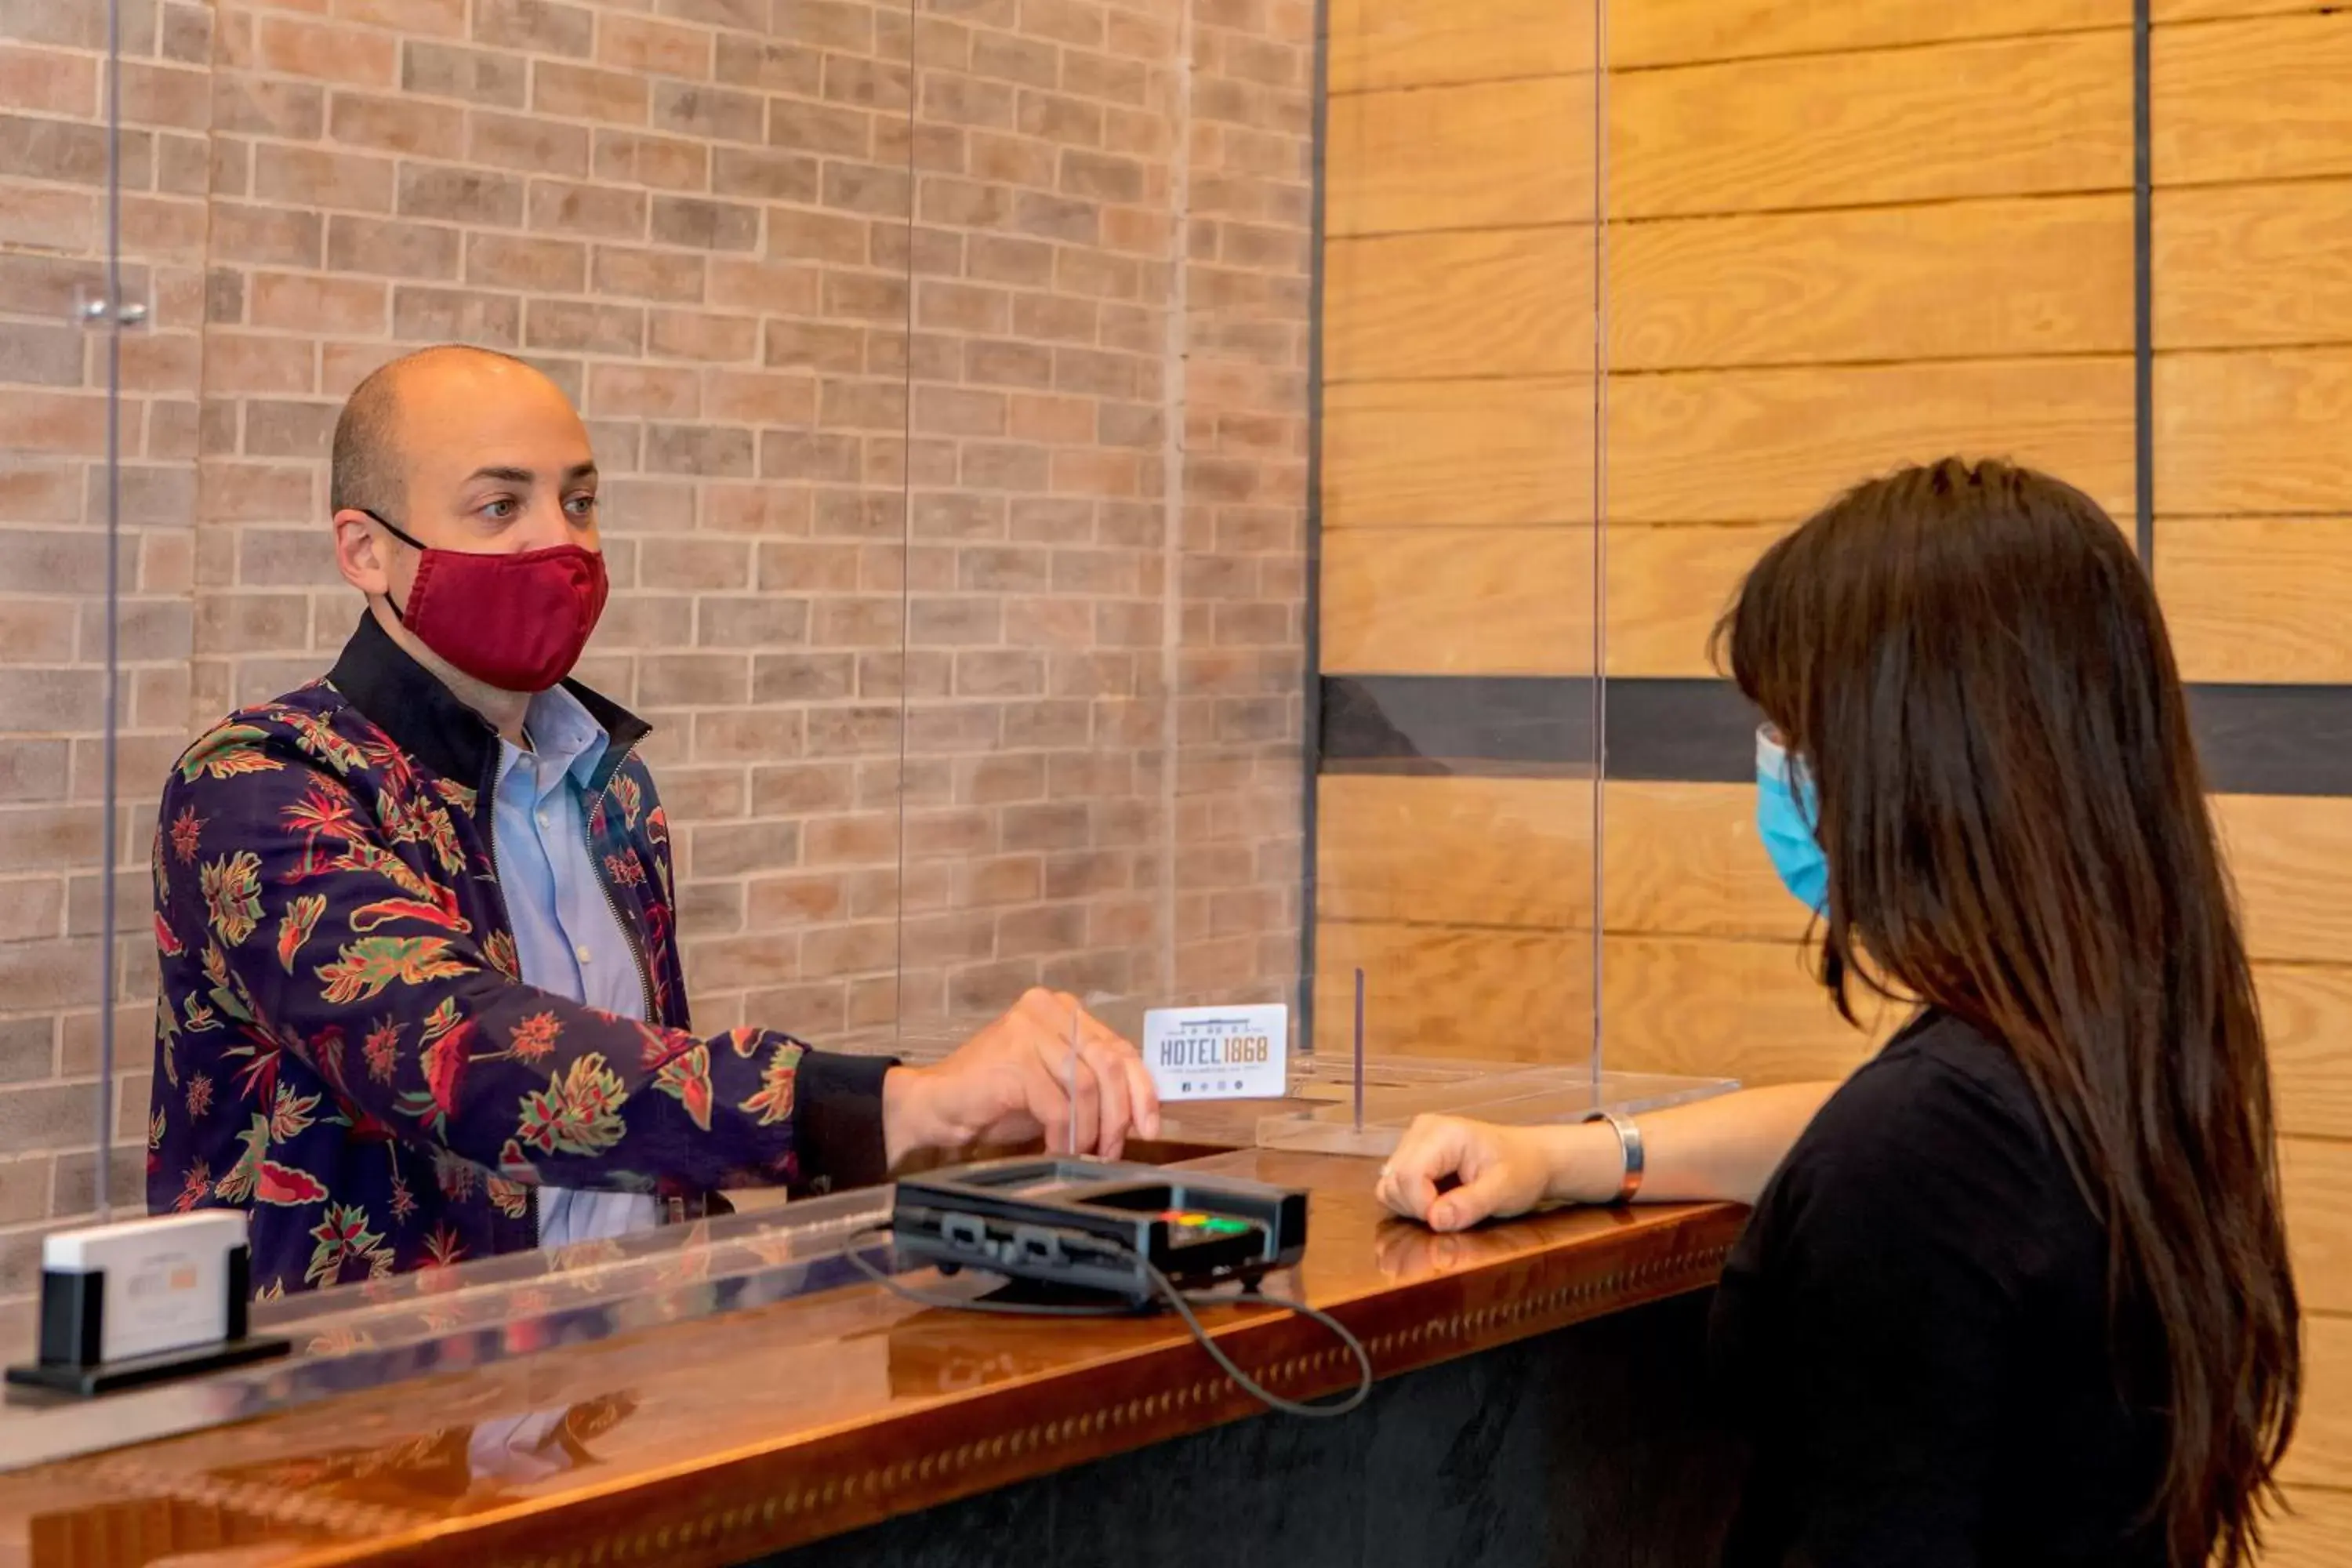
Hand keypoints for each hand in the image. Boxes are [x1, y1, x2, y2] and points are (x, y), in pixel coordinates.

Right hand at [881, 989, 1161, 1164]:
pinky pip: (1058, 1106)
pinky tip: (1058, 1150)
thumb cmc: (995, 1097)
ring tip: (1086, 1153)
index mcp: (1063, 1011)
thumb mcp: (1056, 1085)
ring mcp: (1028, 1031)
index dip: (1142, 1091)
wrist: (936, 1105)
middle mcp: (1048, 1011)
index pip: (1121, 1048)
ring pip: (1088, 1085)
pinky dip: (1065, 1136)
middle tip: (1114, 1149)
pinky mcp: (1013, 1060)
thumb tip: (1140, 1111)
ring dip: (1092, 1130)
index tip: (1149, 1127)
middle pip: (1110, 1064)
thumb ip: (1093, 1084)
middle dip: (1119, 1115)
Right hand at [1375, 1115, 1559, 1232]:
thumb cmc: (1522, 1171)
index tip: (1450, 1219)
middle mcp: (1421, 1130)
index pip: (1409, 1175)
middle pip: (1394, 1180)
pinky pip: (1394, 1184)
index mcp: (1444, 1133)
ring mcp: (1414, 1139)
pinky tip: (1439, 1199)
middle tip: (1452, 1214)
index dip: (1423, 1206)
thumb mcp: (1504, 1191)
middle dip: (1417, 1208)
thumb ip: (1470, 1205)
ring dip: (1412, 1206)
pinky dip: (1411, 1201)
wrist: (1532, 1158)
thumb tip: (1435, 1220)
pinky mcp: (1412, 1152)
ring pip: (1389, 1184)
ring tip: (1448, 1206)